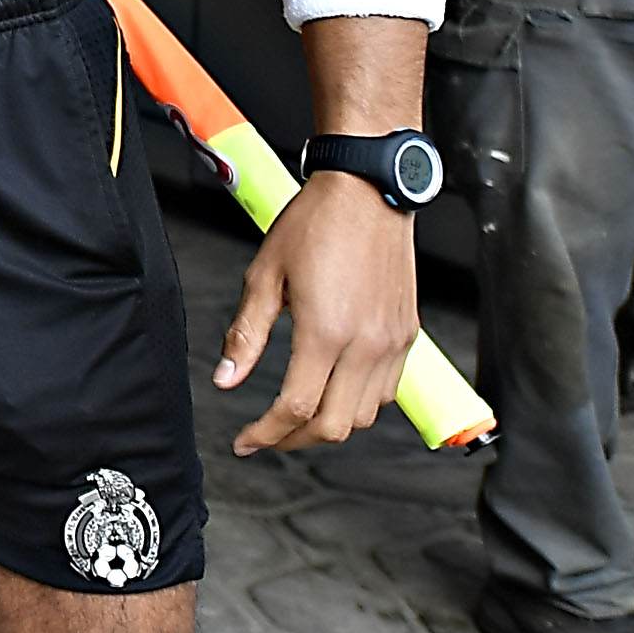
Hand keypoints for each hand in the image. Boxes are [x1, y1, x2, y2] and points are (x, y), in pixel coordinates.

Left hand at [214, 169, 421, 453]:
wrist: (367, 191)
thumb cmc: (314, 223)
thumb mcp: (264, 275)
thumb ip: (245, 334)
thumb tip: (226, 379)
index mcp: (327, 331)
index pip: (295, 408)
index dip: (266, 433)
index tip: (245, 441)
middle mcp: (367, 344)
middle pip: (334, 425)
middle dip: (294, 441)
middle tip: (265, 437)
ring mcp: (393, 342)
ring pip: (364, 415)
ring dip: (328, 426)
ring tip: (295, 418)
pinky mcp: (407, 334)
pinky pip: (386, 391)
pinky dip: (358, 405)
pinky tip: (332, 392)